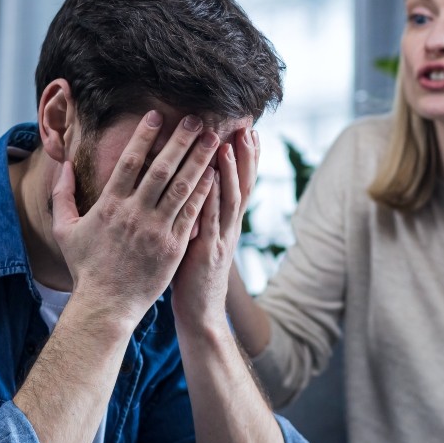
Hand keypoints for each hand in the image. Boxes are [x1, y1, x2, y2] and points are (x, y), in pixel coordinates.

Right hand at [51, 111, 219, 327]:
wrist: (106, 306)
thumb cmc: (85, 268)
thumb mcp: (64, 230)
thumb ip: (62, 195)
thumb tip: (63, 166)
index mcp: (109, 206)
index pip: (129, 162)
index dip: (143, 137)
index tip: (156, 116)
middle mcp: (135, 214)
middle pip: (161, 168)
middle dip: (179, 140)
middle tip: (194, 118)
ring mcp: (157, 230)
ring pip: (182, 187)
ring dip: (198, 160)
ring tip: (211, 139)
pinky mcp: (174, 247)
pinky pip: (192, 213)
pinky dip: (204, 192)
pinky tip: (215, 174)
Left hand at [171, 127, 259, 329]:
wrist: (201, 314)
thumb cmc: (194, 277)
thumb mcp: (200, 240)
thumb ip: (201, 215)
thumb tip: (194, 189)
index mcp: (227, 224)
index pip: (241, 184)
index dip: (247, 159)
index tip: (249, 131)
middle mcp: (229, 228)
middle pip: (242, 186)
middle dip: (246, 157)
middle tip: (247, 128)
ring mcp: (220, 239)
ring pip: (229, 200)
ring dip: (229, 171)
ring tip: (227, 144)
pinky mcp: (207, 251)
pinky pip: (210, 219)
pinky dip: (211, 197)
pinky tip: (208, 178)